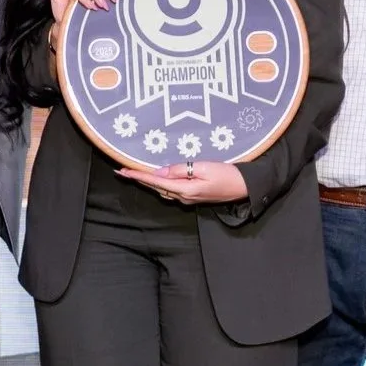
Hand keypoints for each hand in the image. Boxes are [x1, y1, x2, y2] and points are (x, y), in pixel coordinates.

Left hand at [115, 160, 247, 205]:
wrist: (244, 187)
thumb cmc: (227, 174)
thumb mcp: (203, 167)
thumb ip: (180, 169)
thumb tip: (160, 172)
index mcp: (185, 189)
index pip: (156, 181)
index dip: (139, 176)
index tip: (124, 171)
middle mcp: (183, 197)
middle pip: (156, 187)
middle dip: (138, 179)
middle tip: (121, 171)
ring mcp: (187, 198)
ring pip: (162, 190)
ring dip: (147, 182)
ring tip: (133, 174)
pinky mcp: (192, 196)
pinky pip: (170, 190)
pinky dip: (159, 184)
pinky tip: (155, 179)